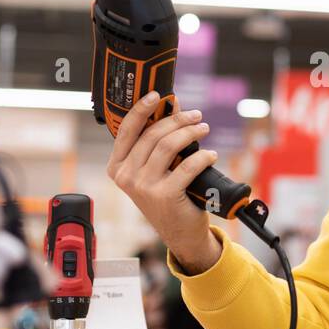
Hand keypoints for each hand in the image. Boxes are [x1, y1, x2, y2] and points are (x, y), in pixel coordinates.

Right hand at [106, 91, 221, 272]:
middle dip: (178, 120)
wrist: (180, 232)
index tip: (158, 95)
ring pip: (169, 146)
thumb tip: (172, 105)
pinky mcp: (164, 195)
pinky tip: (211, 155)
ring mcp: (143, 187)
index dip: (141, 109)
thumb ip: (158, 140)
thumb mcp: (156, 168)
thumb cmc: (168, 195)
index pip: (126, 130)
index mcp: (117, 167)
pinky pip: (186, 166)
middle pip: (152, 135)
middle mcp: (126, 177)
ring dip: (191, 133)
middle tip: (196, 116)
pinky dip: (202, 156)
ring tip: (204, 129)